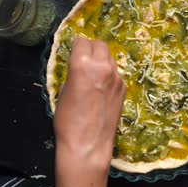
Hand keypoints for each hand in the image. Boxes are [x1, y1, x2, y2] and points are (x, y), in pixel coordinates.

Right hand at [53, 36, 125, 186]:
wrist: (88, 144)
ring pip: (110, 58)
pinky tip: (102, 89)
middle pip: (100, 45)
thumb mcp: (63, 91)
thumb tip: (79, 67)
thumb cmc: (67, 121)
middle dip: (91, 48)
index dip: (76, 46)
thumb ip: (73, 73)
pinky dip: (109, 75)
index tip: (74, 51)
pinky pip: (116, 73)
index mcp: (83, 64)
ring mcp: (117, 77)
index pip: (82, 41)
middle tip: (85, 58)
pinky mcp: (124, 89)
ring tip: (94, 74)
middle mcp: (103, 66)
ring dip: (102, 60)